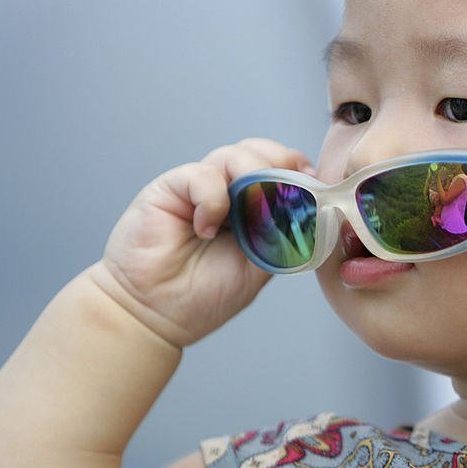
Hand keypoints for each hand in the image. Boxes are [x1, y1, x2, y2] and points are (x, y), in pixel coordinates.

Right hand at [87, 138, 313, 347]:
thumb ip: (281, 235)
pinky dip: (212, 199)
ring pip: (236, 155)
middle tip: (283, 196)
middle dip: (281, 166)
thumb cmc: (202, 297)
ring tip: (246, 215)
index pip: (282, 168)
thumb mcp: (259, 268)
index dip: (298, 170)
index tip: (313, 186)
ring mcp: (199, 188)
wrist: (153, 315)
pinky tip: (206, 229)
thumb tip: (308, 207)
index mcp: (252, 207)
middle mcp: (227, 191)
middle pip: (263, 152)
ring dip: (251, 178)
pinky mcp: (170, 188)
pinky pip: (202, 175)